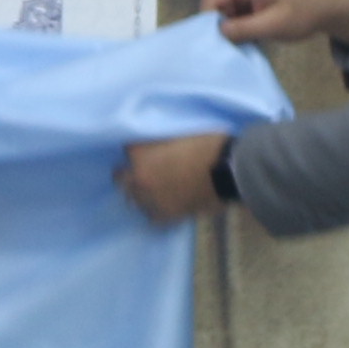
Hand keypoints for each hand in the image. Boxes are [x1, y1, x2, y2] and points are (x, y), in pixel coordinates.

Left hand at [116, 132, 230, 225]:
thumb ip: (161, 140)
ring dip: (141, 192)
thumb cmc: (208, 144)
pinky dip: (156, 210)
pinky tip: (166, 204)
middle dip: (130, 172)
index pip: (126, 150)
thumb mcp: (180, 132)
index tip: (147, 150)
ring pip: (132, 198)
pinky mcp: (165, 215)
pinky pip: (151, 216)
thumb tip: (156, 144)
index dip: (138, 149)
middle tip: (147, 170)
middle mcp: (138, 176)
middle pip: (120, 177)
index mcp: (139, 152)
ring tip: (156, 189)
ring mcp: (150, 198)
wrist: (228, 170)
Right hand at [200, 0, 348, 48]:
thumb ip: (244, 29)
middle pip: (215, 4)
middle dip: (222, 25)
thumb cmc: (304, 12)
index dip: (210, 23)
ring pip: (222, 10)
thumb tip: (218, 33)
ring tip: (248, 40)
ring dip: (232, 26)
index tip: (219, 45)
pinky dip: (239, 24)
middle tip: (235, 45)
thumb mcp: (274, 24)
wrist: (326, 6)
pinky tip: (252, 34)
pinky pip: (233, 10)